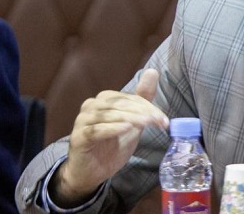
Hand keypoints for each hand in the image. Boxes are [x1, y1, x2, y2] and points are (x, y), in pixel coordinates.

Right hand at [51, 69, 168, 206]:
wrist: (92, 172)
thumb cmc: (112, 145)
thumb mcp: (133, 122)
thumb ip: (142, 98)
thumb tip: (153, 71)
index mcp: (104, 100)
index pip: (129, 98)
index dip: (148, 107)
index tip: (164, 120)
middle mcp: (91, 106)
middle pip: (120, 104)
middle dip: (142, 112)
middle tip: (159, 121)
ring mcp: (83, 121)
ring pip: (109, 115)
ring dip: (130, 118)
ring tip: (145, 123)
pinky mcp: (78, 137)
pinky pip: (96, 130)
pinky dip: (112, 128)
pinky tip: (126, 129)